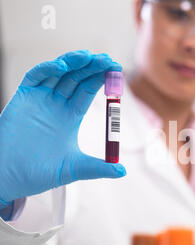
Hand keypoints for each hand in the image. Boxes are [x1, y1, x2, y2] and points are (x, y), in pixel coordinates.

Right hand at [0, 50, 125, 208]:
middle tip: (108, 60)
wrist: (10, 178)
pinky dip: (48, 69)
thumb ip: (98, 168)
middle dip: (92, 67)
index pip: (87, 91)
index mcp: (70, 116)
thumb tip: (123, 171)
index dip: (101, 80)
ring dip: (73, 62)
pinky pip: (35, 77)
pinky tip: (62, 66)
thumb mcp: (75, 169)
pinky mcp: (22, 99)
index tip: (116, 71)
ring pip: (58, 73)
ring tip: (90, 57)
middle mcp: (56, 105)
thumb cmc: (39, 173)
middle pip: (76, 78)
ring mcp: (39, 100)